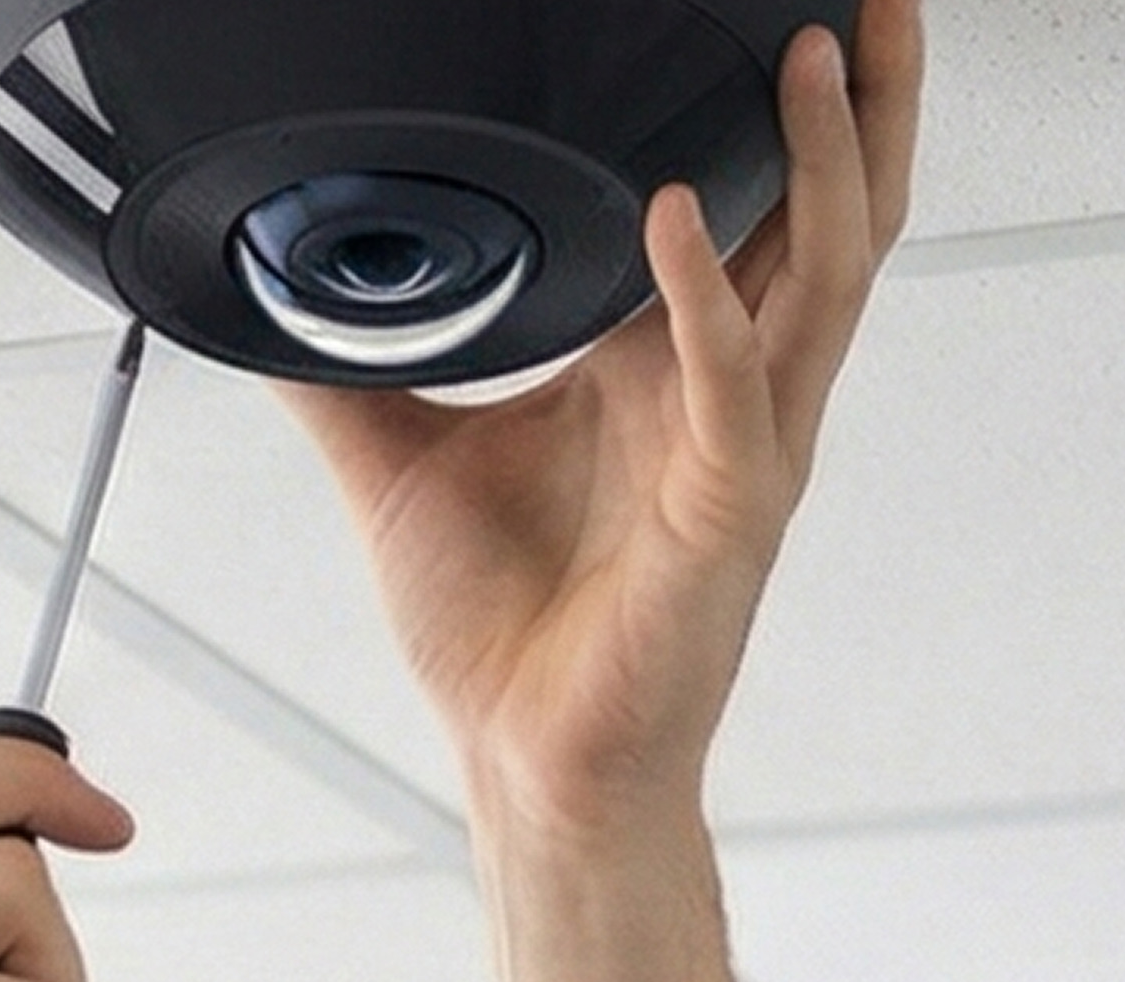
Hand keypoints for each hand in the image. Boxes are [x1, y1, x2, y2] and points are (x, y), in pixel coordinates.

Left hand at [289, 0, 914, 824]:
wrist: (527, 764)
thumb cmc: (502, 632)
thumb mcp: (392, 459)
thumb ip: (339, 365)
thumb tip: (257, 287)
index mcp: (671, 361)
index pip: (756, 204)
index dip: (786, 110)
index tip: (782, 12)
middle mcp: (732, 388)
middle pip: (835, 210)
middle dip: (867, 97)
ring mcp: (744, 447)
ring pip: (822, 273)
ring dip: (823, 158)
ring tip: (811, 52)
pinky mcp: (724, 513)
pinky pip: (732, 387)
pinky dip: (702, 298)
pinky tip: (676, 221)